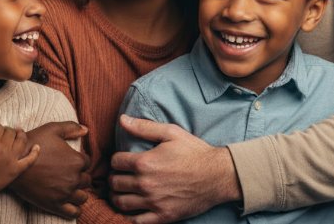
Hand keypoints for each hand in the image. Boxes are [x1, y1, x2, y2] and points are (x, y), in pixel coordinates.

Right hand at [0, 123, 39, 200]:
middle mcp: (3, 149)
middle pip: (10, 132)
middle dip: (6, 130)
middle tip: (3, 133)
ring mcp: (11, 160)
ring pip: (21, 141)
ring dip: (21, 135)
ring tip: (19, 132)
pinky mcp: (16, 171)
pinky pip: (29, 160)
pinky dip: (35, 153)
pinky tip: (37, 147)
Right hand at [9, 121, 90, 217]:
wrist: (13, 162)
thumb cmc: (33, 143)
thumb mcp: (52, 129)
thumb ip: (71, 127)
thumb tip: (86, 130)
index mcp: (76, 160)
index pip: (87, 162)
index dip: (79, 160)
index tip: (70, 160)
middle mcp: (74, 178)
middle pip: (86, 180)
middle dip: (79, 175)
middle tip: (68, 173)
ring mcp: (65, 193)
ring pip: (83, 196)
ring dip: (79, 191)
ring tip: (70, 187)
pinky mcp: (55, 205)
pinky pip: (74, 212)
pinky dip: (76, 208)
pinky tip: (71, 202)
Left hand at [110, 115, 240, 223]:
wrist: (218, 175)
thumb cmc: (195, 152)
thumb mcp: (171, 132)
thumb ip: (144, 127)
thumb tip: (122, 119)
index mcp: (145, 162)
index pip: (115, 162)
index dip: (116, 160)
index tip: (122, 161)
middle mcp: (146, 183)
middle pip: (115, 183)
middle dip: (115, 177)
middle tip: (121, 176)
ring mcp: (154, 202)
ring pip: (121, 203)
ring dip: (117, 196)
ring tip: (123, 192)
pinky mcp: (163, 216)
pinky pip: (136, 222)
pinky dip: (129, 216)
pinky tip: (132, 209)